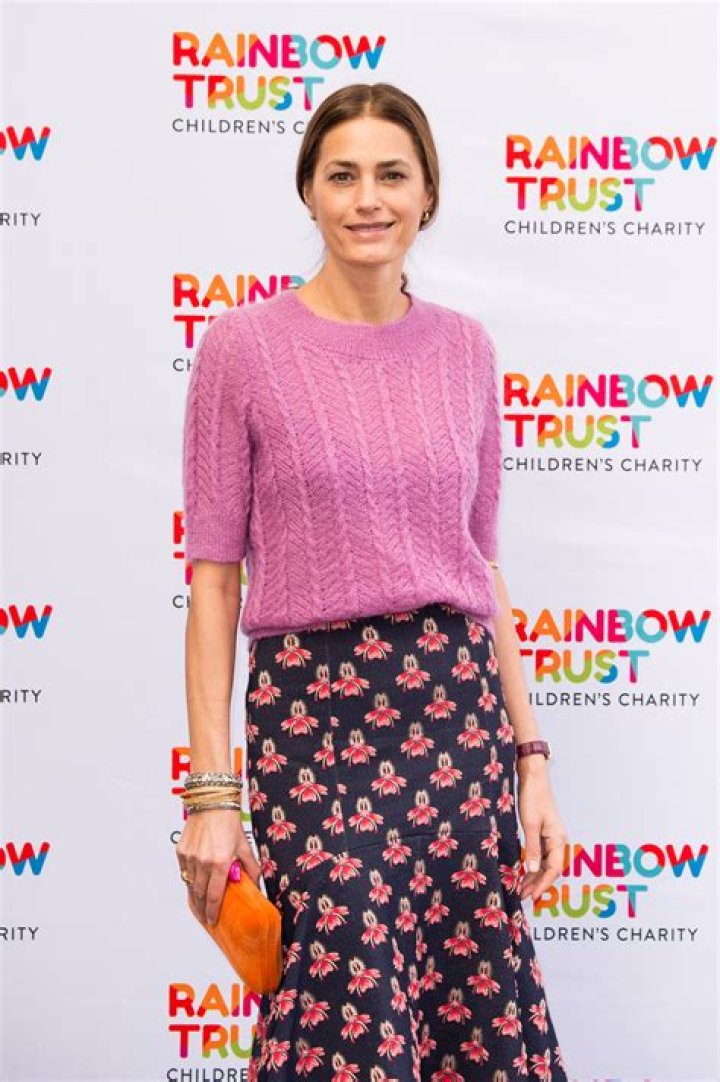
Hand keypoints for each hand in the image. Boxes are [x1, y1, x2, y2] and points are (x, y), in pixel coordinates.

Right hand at [176, 808, 261, 925]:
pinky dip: (189, 880)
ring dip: (195, 896)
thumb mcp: (245, 846)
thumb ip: (251, 869)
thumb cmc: (229, 822)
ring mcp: (189, 857)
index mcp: (220, 862)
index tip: (213, 922)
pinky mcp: (181, 851)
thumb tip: (256, 887)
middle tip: (206, 918)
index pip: (214, 896)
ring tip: (200, 905)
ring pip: (190, 885)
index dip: (213, 912)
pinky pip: (184, 872)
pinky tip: (194, 885)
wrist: (212, 801)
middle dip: (202, 910)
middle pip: (199, 895)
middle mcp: (202, 861)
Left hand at [516, 759, 567, 902]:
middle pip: (551, 869)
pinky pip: (541, 855)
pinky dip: (533, 865)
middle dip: (538, 884)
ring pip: (545, 863)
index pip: (554, 869)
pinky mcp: (543, 833)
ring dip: (535, 876)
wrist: (533, 778)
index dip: (543, 884)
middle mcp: (558, 840)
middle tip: (523, 896)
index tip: (531, 895)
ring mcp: (551, 837)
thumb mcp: (530, 824)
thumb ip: (533, 848)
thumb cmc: (533, 798)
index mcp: (558, 839)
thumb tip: (534, 870)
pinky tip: (524, 872)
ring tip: (522, 888)